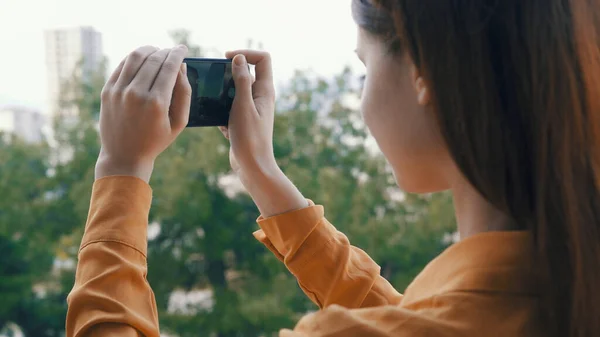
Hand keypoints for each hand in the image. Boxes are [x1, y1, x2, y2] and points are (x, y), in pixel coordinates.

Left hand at [95, 45, 190, 181]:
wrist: (124, 156)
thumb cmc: (156, 141)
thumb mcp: (179, 123)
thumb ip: (184, 93)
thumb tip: (181, 67)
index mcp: (157, 103)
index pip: (169, 66)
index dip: (177, 53)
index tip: (183, 48)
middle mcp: (136, 94)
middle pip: (154, 59)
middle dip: (166, 51)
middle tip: (172, 51)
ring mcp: (118, 91)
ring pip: (136, 57)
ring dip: (149, 50)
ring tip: (157, 51)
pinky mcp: (107, 91)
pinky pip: (122, 66)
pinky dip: (134, 58)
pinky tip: (142, 60)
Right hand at [220, 50, 306, 216]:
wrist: (252, 168)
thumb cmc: (250, 138)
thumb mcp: (242, 106)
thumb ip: (241, 81)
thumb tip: (239, 58)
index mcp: (265, 91)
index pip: (262, 58)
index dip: (246, 53)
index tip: (227, 58)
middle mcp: (261, 97)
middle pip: (247, 73)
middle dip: (229, 74)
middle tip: (215, 80)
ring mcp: (252, 109)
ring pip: (235, 92)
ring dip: (223, 95)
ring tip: (216, 105)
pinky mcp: (244, 121)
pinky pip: (230, 108)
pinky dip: (222, 112)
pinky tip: (221, 125)